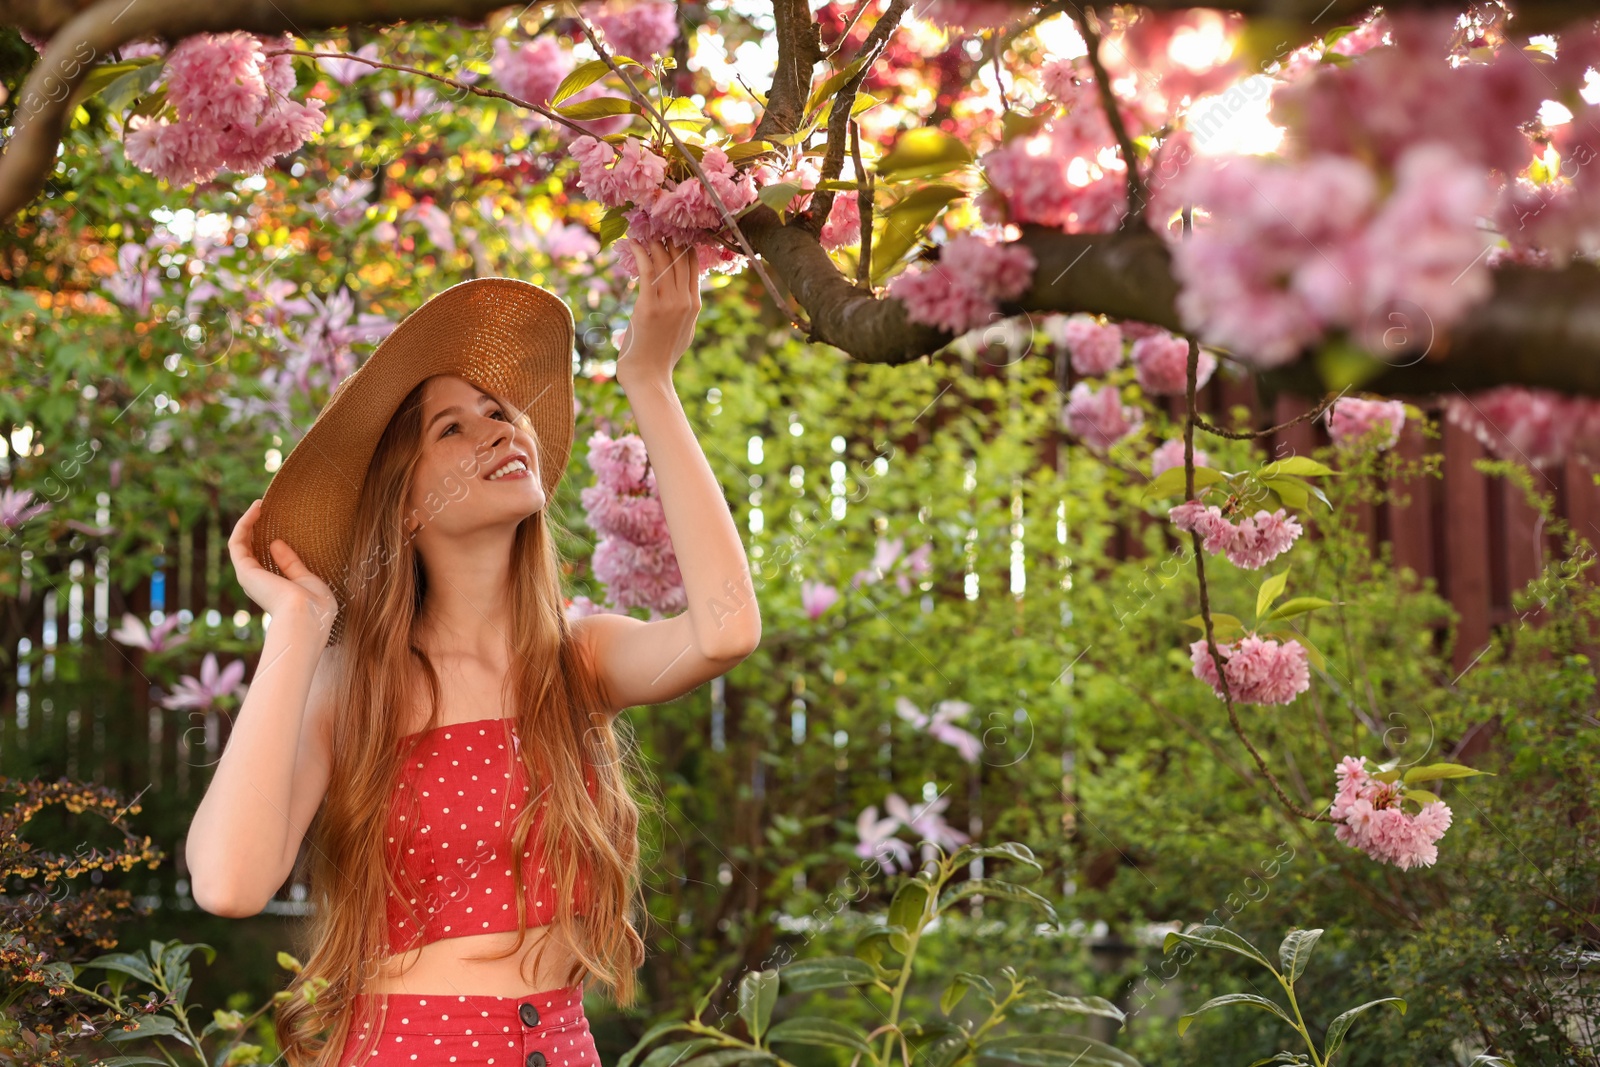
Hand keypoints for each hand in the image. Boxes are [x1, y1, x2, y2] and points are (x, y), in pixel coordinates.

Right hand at [228, 499, 339, 633]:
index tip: (277, 523)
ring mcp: (249, 577)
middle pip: (248, 552)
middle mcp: (257, 584)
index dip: (266, 541)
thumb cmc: (314, 606)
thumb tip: (276, 543)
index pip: (264, 563)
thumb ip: (292, 564)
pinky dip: (244, 524)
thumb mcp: (307, 580)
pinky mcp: (244, 570)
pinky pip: (237, 542)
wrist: (307, 617)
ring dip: (247, 523)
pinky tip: (256, 508)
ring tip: (258, 504)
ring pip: (239, 545)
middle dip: (254, 530)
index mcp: (273, 589)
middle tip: (263, 509)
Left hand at [616, 237, 700, 382]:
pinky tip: (633, 242)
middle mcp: (684, 300)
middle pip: (679, 259)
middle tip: (657, 223)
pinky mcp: (648, 306)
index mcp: (694, 305)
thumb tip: (687, 296)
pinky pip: (646, 271)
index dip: (684, 245)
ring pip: (663, 261)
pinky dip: (640, 253)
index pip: (693, 266)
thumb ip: (686, 310)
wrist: (649, 375)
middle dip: (669, 238)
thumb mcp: (684, 331)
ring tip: (644, 228)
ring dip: (653, 241)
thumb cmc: (662, 356)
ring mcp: (668, 303)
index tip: (674, 230)